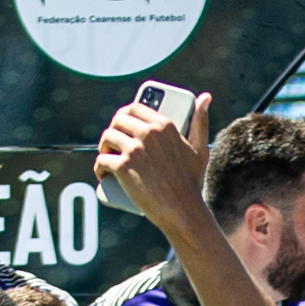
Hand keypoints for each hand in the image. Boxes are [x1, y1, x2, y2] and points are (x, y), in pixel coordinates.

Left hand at [94, 90, 213, 229]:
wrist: (181, 209)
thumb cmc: (190, 181)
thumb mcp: (199, 148)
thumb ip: (201, 121)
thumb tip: (205, 97)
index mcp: (164, 125)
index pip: (134, 108)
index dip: (124, 115)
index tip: (122, 125)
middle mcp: (148, 133)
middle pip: (118, 121)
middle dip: (112, 130)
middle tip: (113, 143)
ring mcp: (134, 150)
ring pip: (107, 137)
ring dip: (103, 147)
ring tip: (107, 156)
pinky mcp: (123, 167)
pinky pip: (102, 160)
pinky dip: (99, 167)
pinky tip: (101, 172)